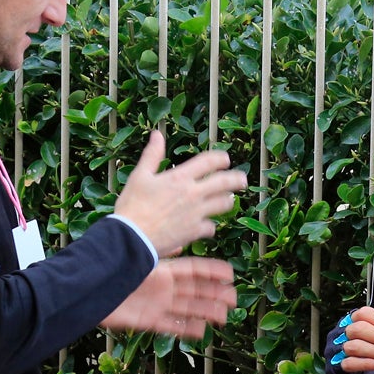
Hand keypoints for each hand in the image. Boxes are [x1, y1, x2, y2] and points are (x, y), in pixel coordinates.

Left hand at [101, 257, 236, 338]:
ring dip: (206, 312)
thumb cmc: (112, 271)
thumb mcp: (140, 258)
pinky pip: (171, 326)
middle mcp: (163, 287)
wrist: (89, 292)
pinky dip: (186, 329)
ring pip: (187, 309)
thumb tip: (181, 241)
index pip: (194, 270)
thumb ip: (161, 251)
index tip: (230, 274)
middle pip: (194, 291)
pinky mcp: (148, 321)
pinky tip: (202, 332)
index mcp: (162, 270)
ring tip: (224, 317)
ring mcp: (157, 304)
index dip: (212, 272)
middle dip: (214, 294)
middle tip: (234, 299)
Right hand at [115, 131, 246, 256]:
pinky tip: (207, 226)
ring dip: (227, 201)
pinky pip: (211, 227)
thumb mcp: (140, 176)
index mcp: (180, 177)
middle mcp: (193, 193)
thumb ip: (152, 155)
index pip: (209, 161)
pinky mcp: (195, 231)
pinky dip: (210, 226)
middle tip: (242, 179)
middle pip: (225, 182)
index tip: (225, 159)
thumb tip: (157, 134)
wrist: (132, 238)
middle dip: (237, 179)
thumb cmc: (132, 206)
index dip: (221, 158)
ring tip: (228, 200)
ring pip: (224, 204)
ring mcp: (197, 213)